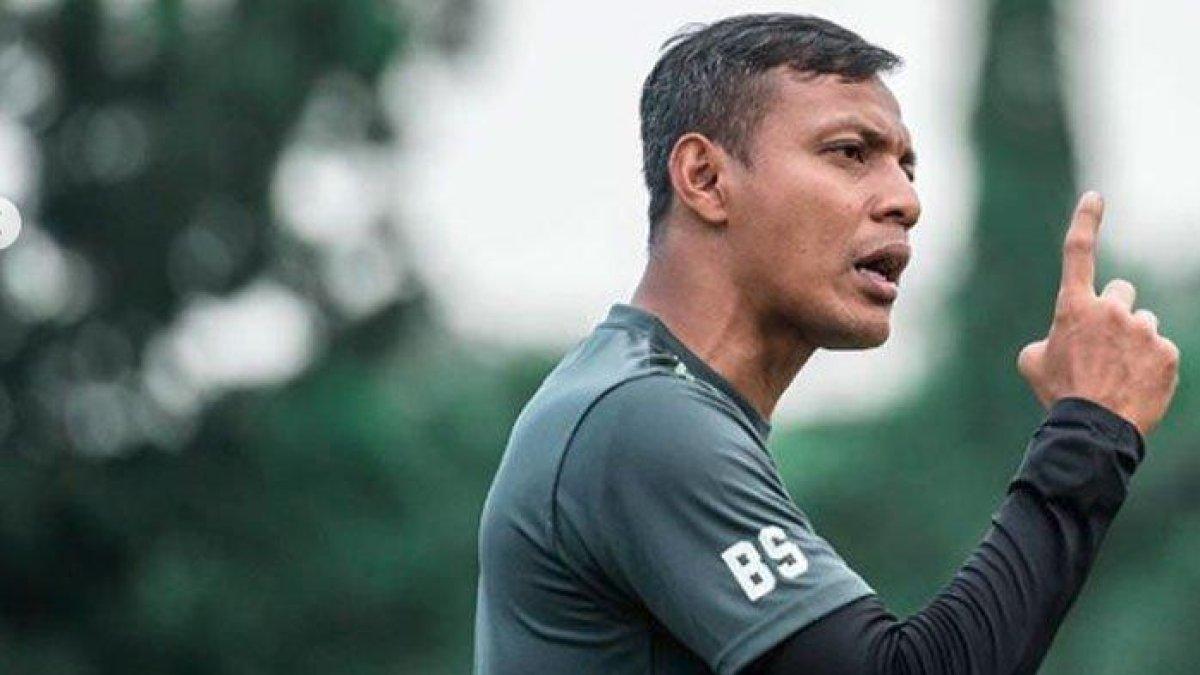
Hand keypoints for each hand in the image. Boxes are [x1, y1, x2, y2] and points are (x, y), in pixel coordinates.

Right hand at [1017, 192, 1178, 435]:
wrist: (1094, 429)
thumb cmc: (1059, 394)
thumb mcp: (1034, 362)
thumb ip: (1050, 337)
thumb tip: (1062, 338)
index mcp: (1073, 307)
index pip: (1078, 252)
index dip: (1086, 220)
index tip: (1096, 196)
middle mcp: (1111, 310)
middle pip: (1122, 292)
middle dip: (1115, 311)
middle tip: (1105, 344)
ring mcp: (1143, 330)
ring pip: (1143, 323)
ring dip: (1134, 341)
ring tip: (1119, 373)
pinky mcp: (1168, 352)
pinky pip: (1161, 349)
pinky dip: (1151, 364)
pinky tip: (1135, 385)